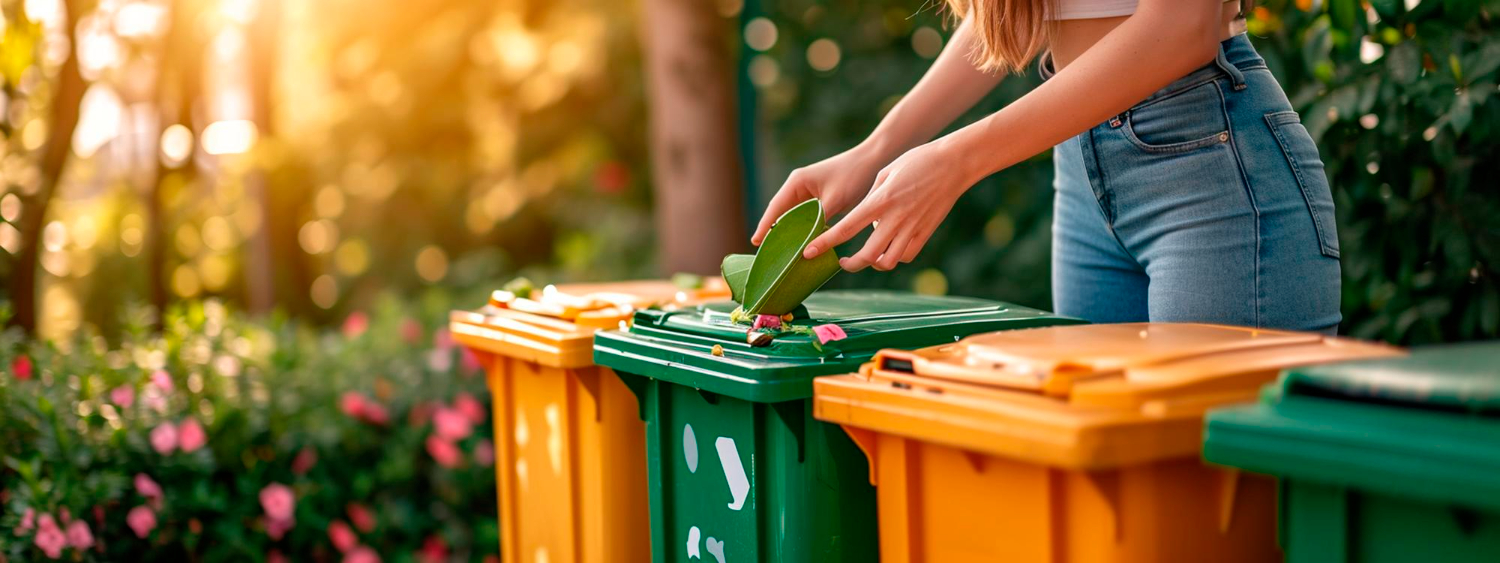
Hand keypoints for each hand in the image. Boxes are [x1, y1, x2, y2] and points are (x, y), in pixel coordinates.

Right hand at [752, 142, 894, 245]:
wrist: (874, 160)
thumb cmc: (854, 175)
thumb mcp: (835, 201)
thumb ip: (818, 222)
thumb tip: (807, 245)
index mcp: (797, 182)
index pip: (775, 207)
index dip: (765, 226)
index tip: (755, 242)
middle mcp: (798, 185)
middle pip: (781, 213)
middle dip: (774, 231)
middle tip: (767, 254)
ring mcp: (808, 191)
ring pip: (793, 216)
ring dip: (789, 231)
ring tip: (781, 252)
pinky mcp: (819, 197)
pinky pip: (806, 216)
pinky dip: (803, 228)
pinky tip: (803, 242)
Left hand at [804, 139, 975, 271]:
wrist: (954, 163)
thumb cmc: (917, 161)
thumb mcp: (886, 172)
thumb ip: (871, 198)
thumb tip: (866, 219)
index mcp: (880, 201)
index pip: (846, 228)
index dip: (825, 243)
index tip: (808, 253)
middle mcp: (895, 218)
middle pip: (866, 255)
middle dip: (849, 264)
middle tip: (841, 262)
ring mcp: (912, 228)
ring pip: (887, 262)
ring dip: (873, 263)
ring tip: (867, 256)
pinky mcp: (926, 232)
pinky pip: (906, 255)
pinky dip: (894, 257)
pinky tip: (889, 248)